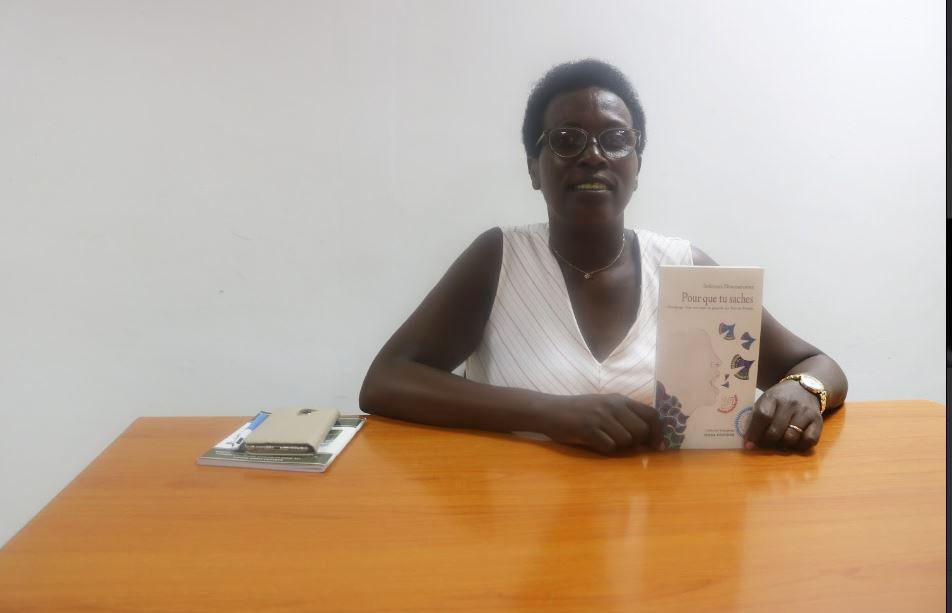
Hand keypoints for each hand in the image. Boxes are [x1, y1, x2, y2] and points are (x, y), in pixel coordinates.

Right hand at [542, 394, 661, 454]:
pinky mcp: (589, 428)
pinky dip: (604, 449)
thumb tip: (647, 439)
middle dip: (637, 442)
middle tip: (627, 446)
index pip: (651, 414)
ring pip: (626, 440)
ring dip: (618, 446)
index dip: (658, 432)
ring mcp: (601, 416)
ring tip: (604, 440)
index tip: (657, 445)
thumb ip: (624, 416)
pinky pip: (609, 447)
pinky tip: (594, 442)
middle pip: (641, 430)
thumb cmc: (579, 410)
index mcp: (619, 399)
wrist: (550, 410)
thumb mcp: (604, 406)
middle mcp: (613, 406)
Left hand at [744, 380, 822, 450]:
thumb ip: (757, 416)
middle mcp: (790, 404)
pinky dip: (800, 446)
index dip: (754, 432)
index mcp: (773, 397)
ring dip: (782, 445)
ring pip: (791, 438)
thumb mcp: (766, 399)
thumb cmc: (780, 397)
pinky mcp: (818, 420)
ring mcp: (805, 412)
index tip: (748, 444)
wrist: (806, 387)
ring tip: (778, 443)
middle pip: (775, 430)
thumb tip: (747, 438)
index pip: (762, 416)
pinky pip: (809, 440)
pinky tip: (794, 444)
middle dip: (766, 442)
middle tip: (763, 445)